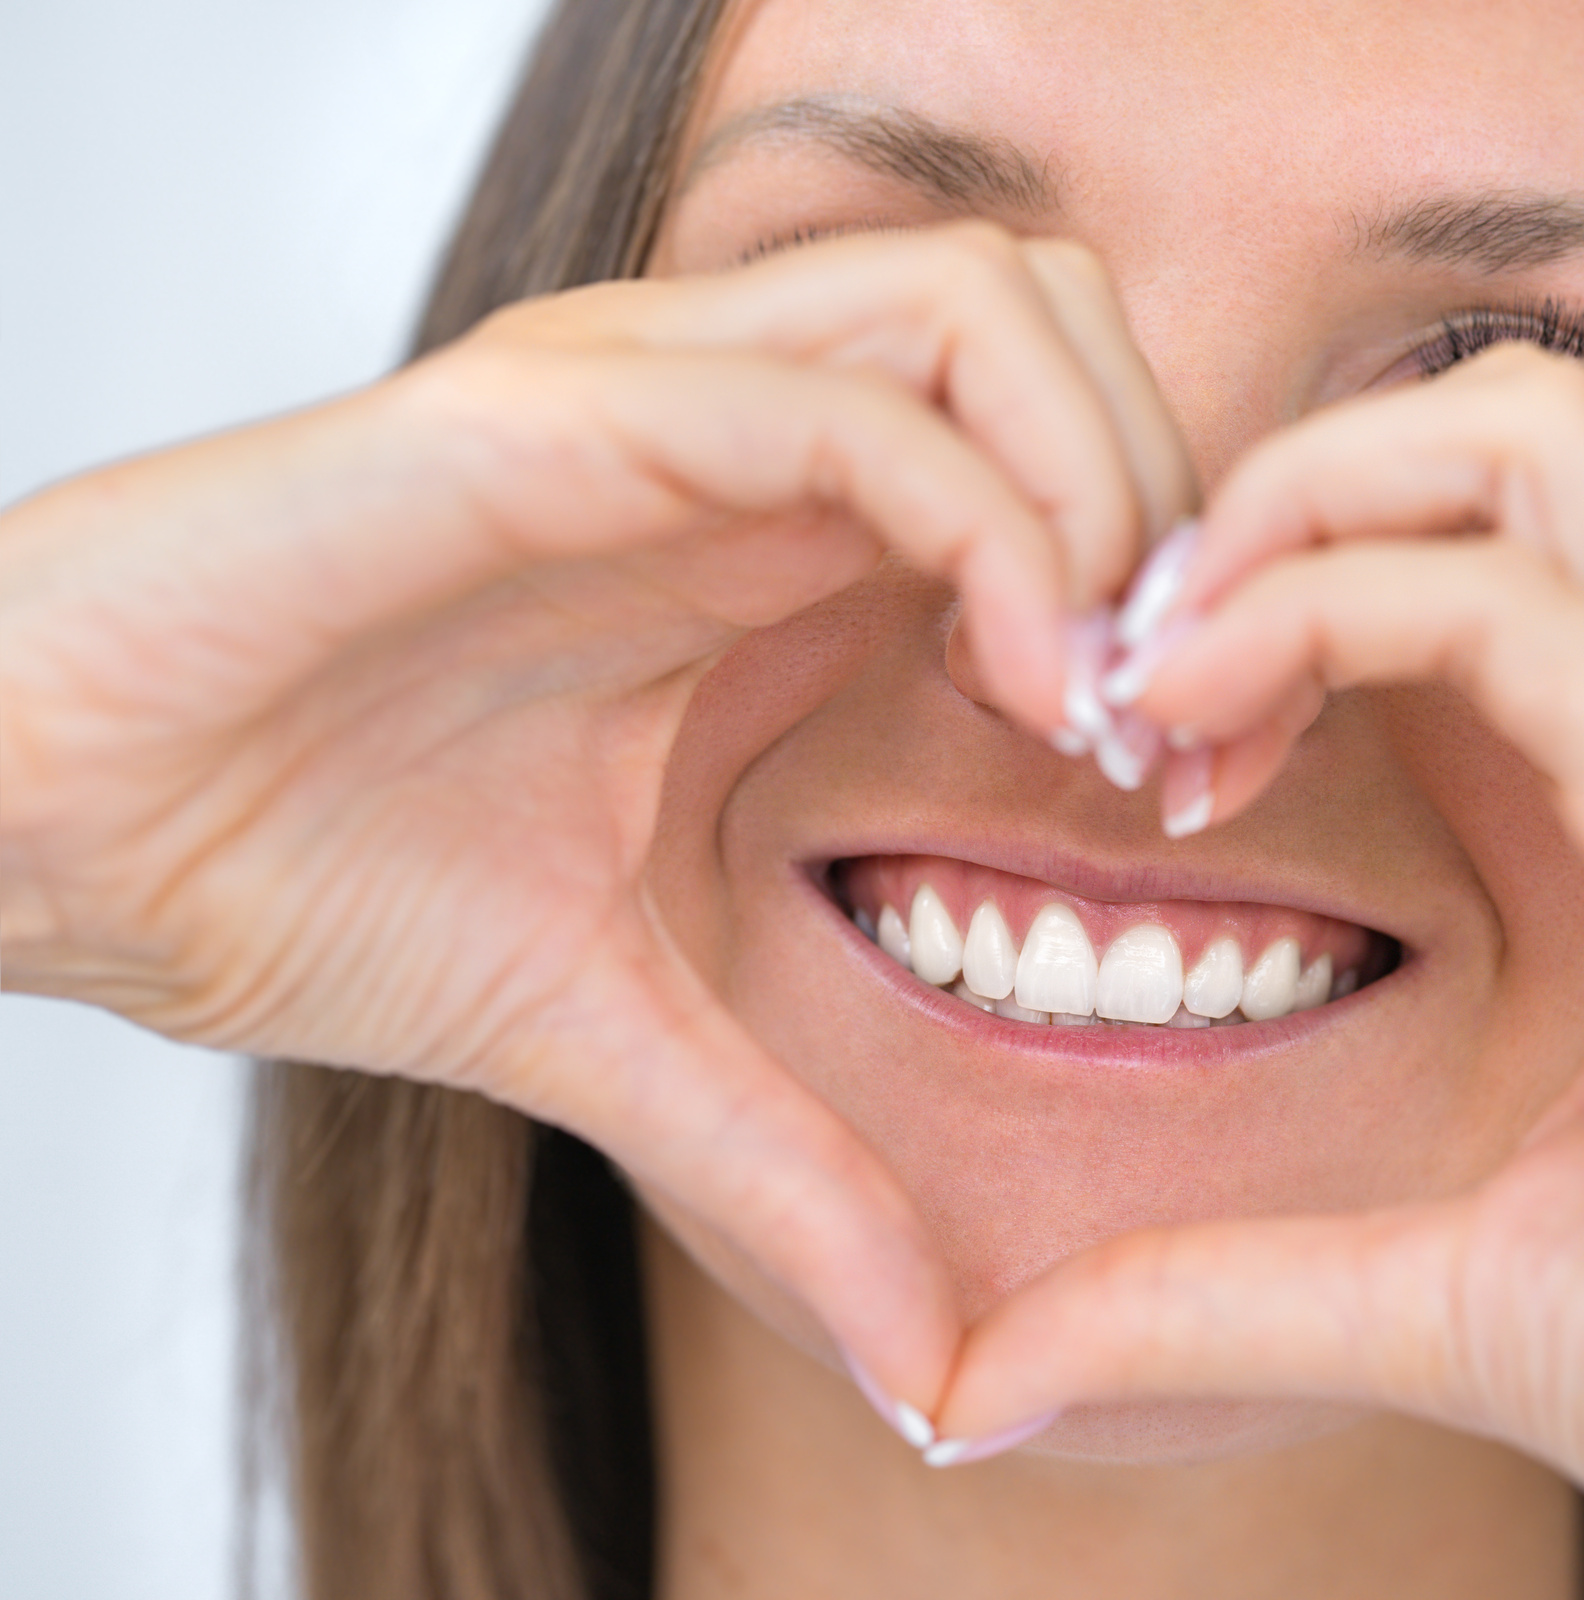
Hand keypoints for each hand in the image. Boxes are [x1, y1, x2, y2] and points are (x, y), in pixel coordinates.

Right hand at [0, 221, 1192, 1413]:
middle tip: (1185, 714)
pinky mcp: (558, 414)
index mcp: (776, 532)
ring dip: (1106, 484)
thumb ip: (793, 1161)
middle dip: (1177, 495)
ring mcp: (658, 396)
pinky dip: (990, 519)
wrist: (60, 829)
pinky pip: (845, 397)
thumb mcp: (622, 1030)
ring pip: (992, 301)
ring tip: (1099, 697)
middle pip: (1068, 318)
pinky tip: (1020, 685)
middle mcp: (742, 427)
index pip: (1062, 438)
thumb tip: (935, 1371)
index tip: (1195, 777)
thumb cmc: (307, 873)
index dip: (1176, 585)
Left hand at [931, 345, 1583, 1596]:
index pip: (1481, 535)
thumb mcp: (1440, 1285)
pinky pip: (1523, 610)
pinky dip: (1333, 618)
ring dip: (1302, 516)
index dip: (1286, 580)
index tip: (1152, 745)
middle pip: (1504, 418)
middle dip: (1288, 489)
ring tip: (1170, 686)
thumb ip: (1225, 1285)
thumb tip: (1001, 1379)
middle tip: (1143, 668)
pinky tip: (1210, 742)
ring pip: (1523, 438)